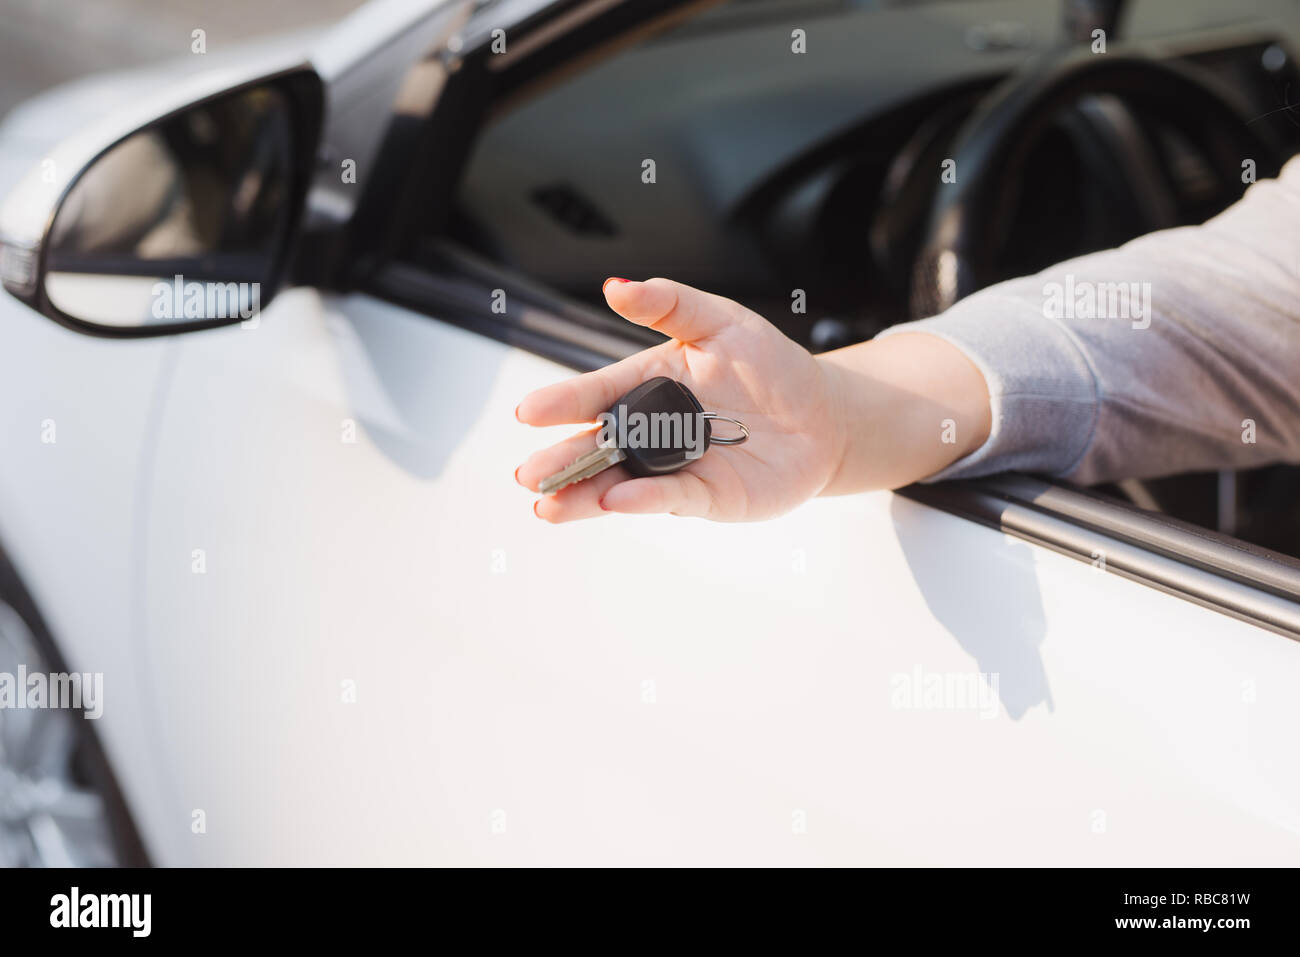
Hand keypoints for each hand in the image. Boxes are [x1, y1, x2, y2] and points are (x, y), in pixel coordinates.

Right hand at [515, 278, 844, 521]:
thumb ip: (669, 304)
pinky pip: (671, 498)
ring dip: (583, 495)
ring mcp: (675, 467)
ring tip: (548, 507)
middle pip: (598, 447)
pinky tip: (615, 502)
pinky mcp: (707, 497)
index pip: (599, 394)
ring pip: (620, 483)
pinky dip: (644, 499)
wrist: (823, 415)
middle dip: (562, 461)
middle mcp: (653, 430)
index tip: (529, 412)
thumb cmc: (770, 365)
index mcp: (648, 385)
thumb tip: (616, 286)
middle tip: (527, 475)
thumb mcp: (721, 320)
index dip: (564, 403)